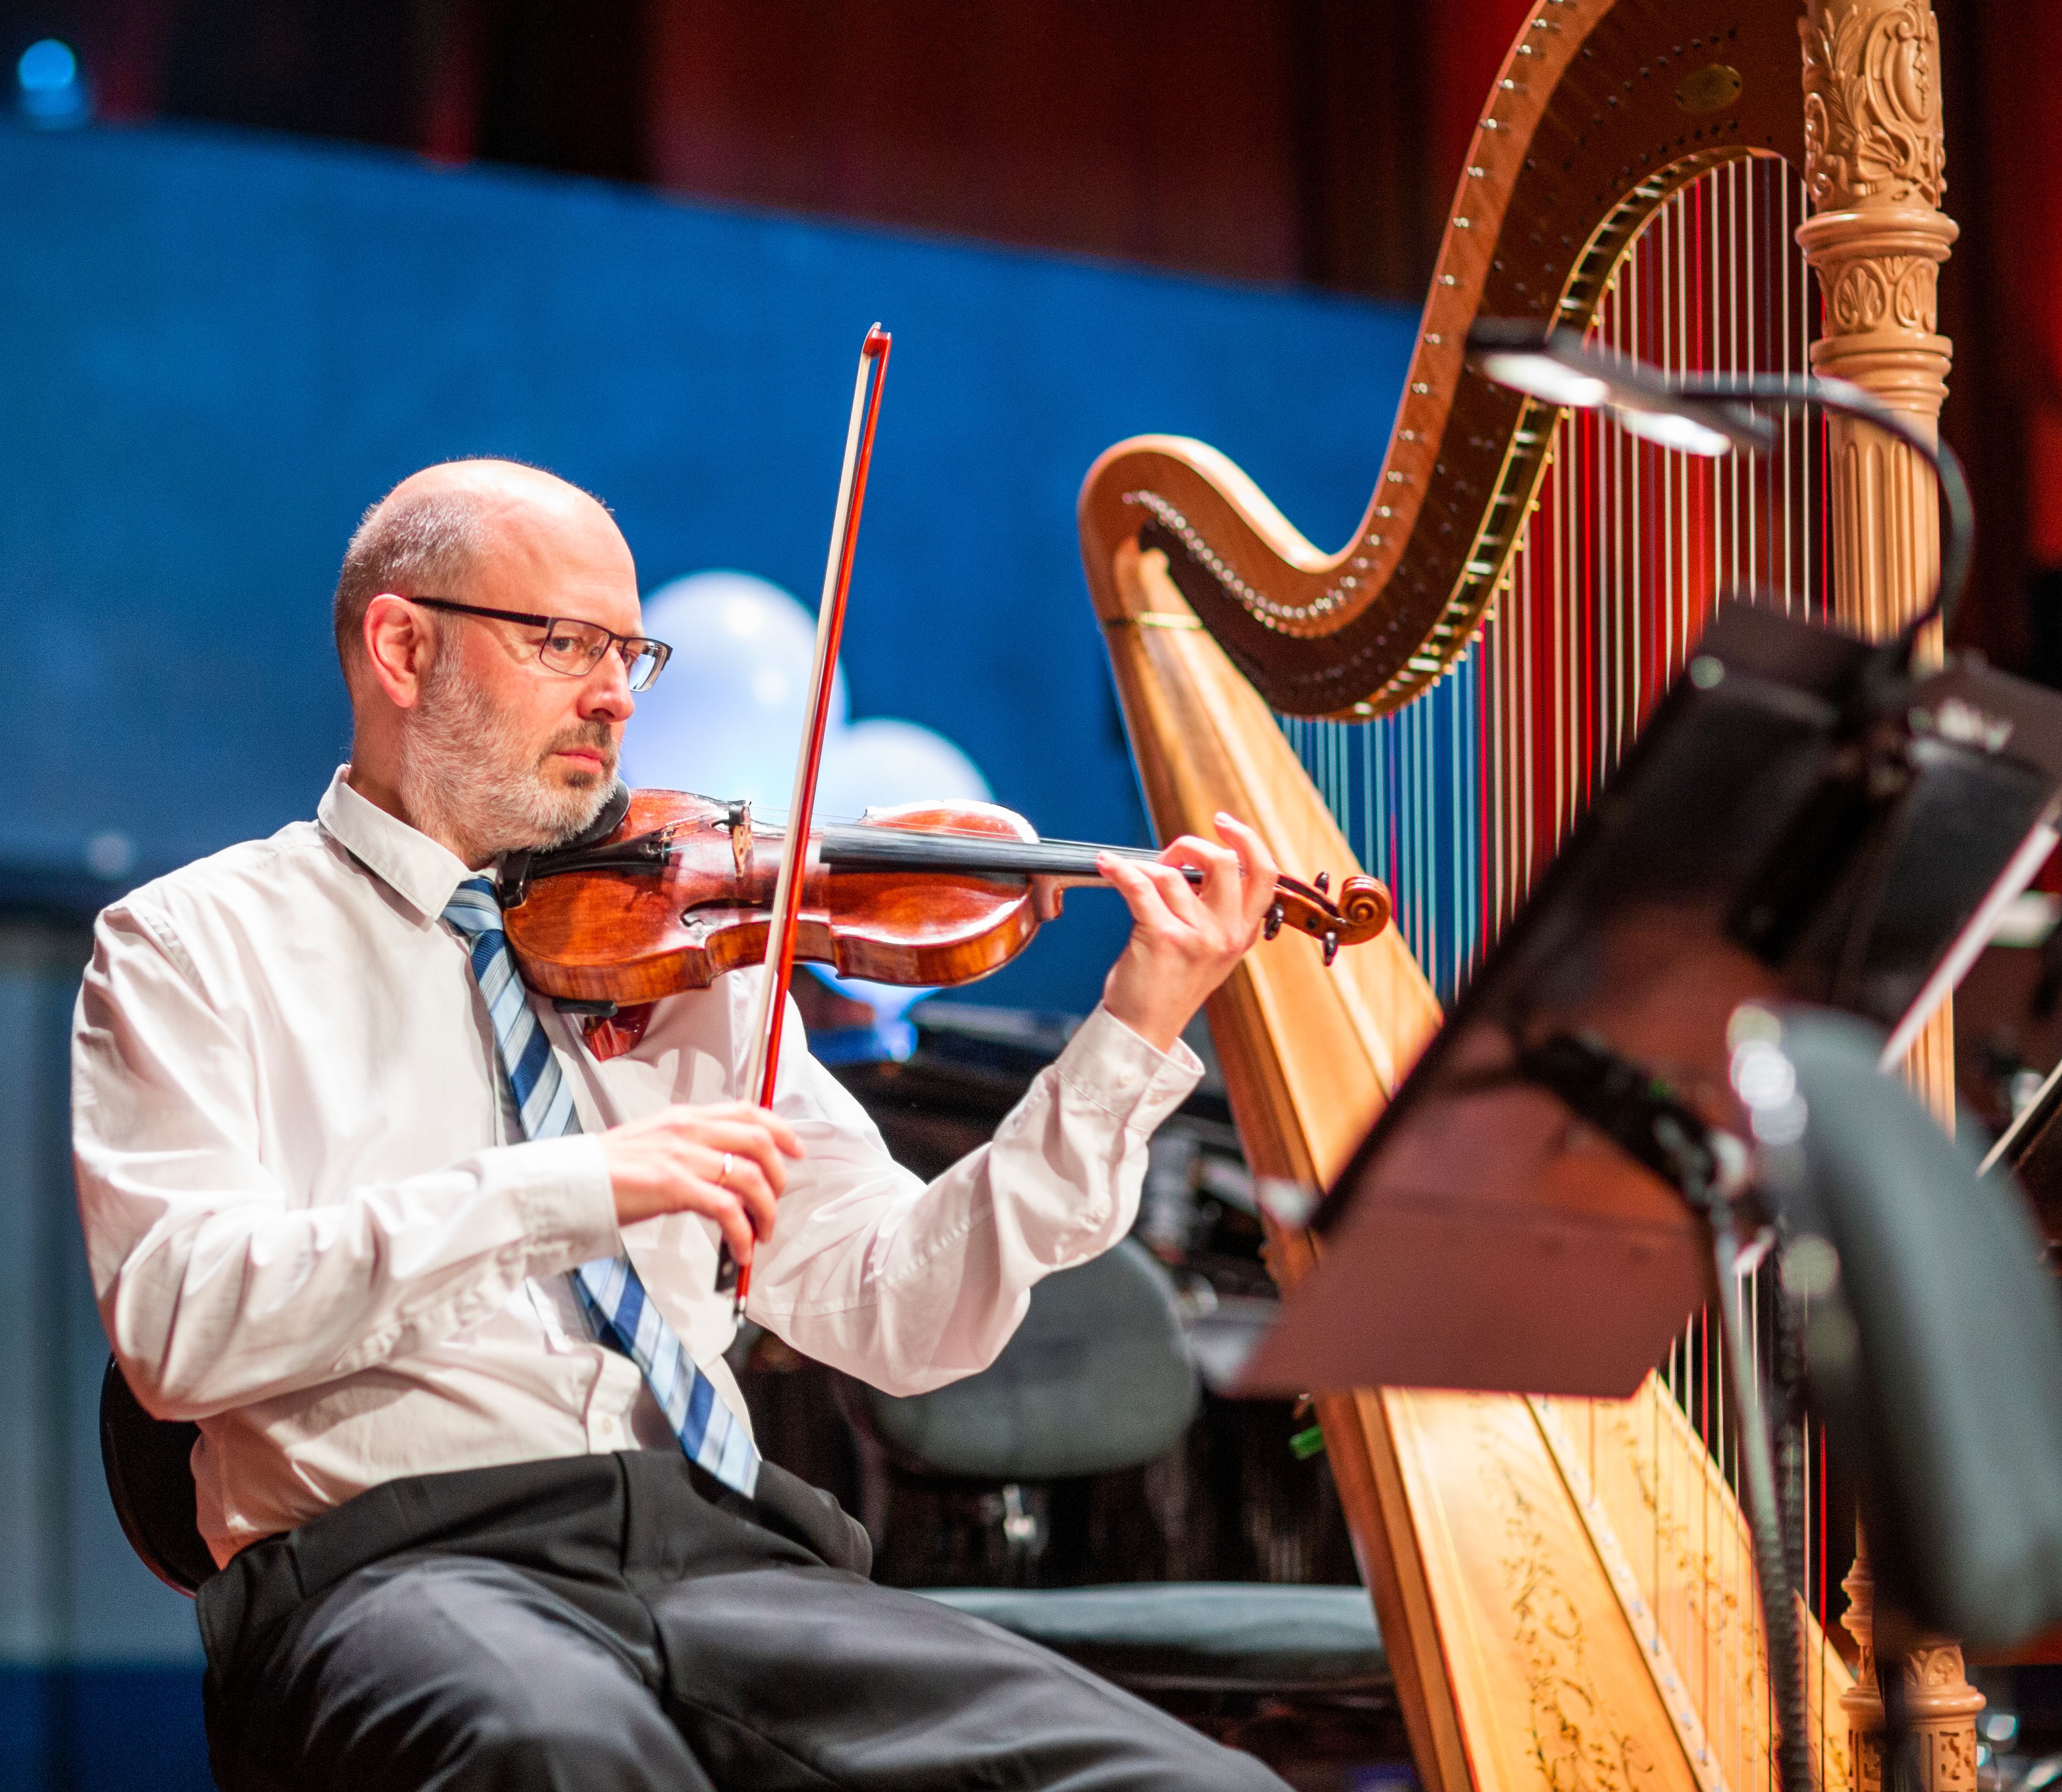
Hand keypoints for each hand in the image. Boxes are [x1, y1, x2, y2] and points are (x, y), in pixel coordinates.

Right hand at [598, 1101, 802, 1260]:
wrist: (568, 1182)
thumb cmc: (607, 1171)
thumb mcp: (654, 1144)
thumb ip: (688, 1148)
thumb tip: (723, 1170)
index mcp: (685, 1117)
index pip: (747, 1111)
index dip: (780, 1130)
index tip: (796, 1150)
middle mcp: (688, 1129)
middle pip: (759, 1142)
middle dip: (779, 1177)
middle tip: (775, 1204)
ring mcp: (682, 1156)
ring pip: (751, 1178)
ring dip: (765, 1211)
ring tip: (761, 1234)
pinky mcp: (674, 1186)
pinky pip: (728, 1210)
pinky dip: (743, 1234)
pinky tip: (741, 1250)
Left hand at [1096, 813, 1278, 1053]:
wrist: (1144, 1029)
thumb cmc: (1168, 986)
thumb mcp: (1210, 953)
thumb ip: (1215, 914)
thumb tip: (1193, 866)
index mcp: (1242, 934)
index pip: (1264, 876)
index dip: (1248, 841)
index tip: (1223, 824)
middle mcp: (1226, 935)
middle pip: (1223, 862)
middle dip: (1190, 846)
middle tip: (1168, 856)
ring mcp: (1197, 937)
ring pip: (1172, 875)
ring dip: (1145, 867)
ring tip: (1130, 876)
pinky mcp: (1163, 938)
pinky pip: (1140, 886)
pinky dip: (1119, 869)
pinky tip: (1106, 865)